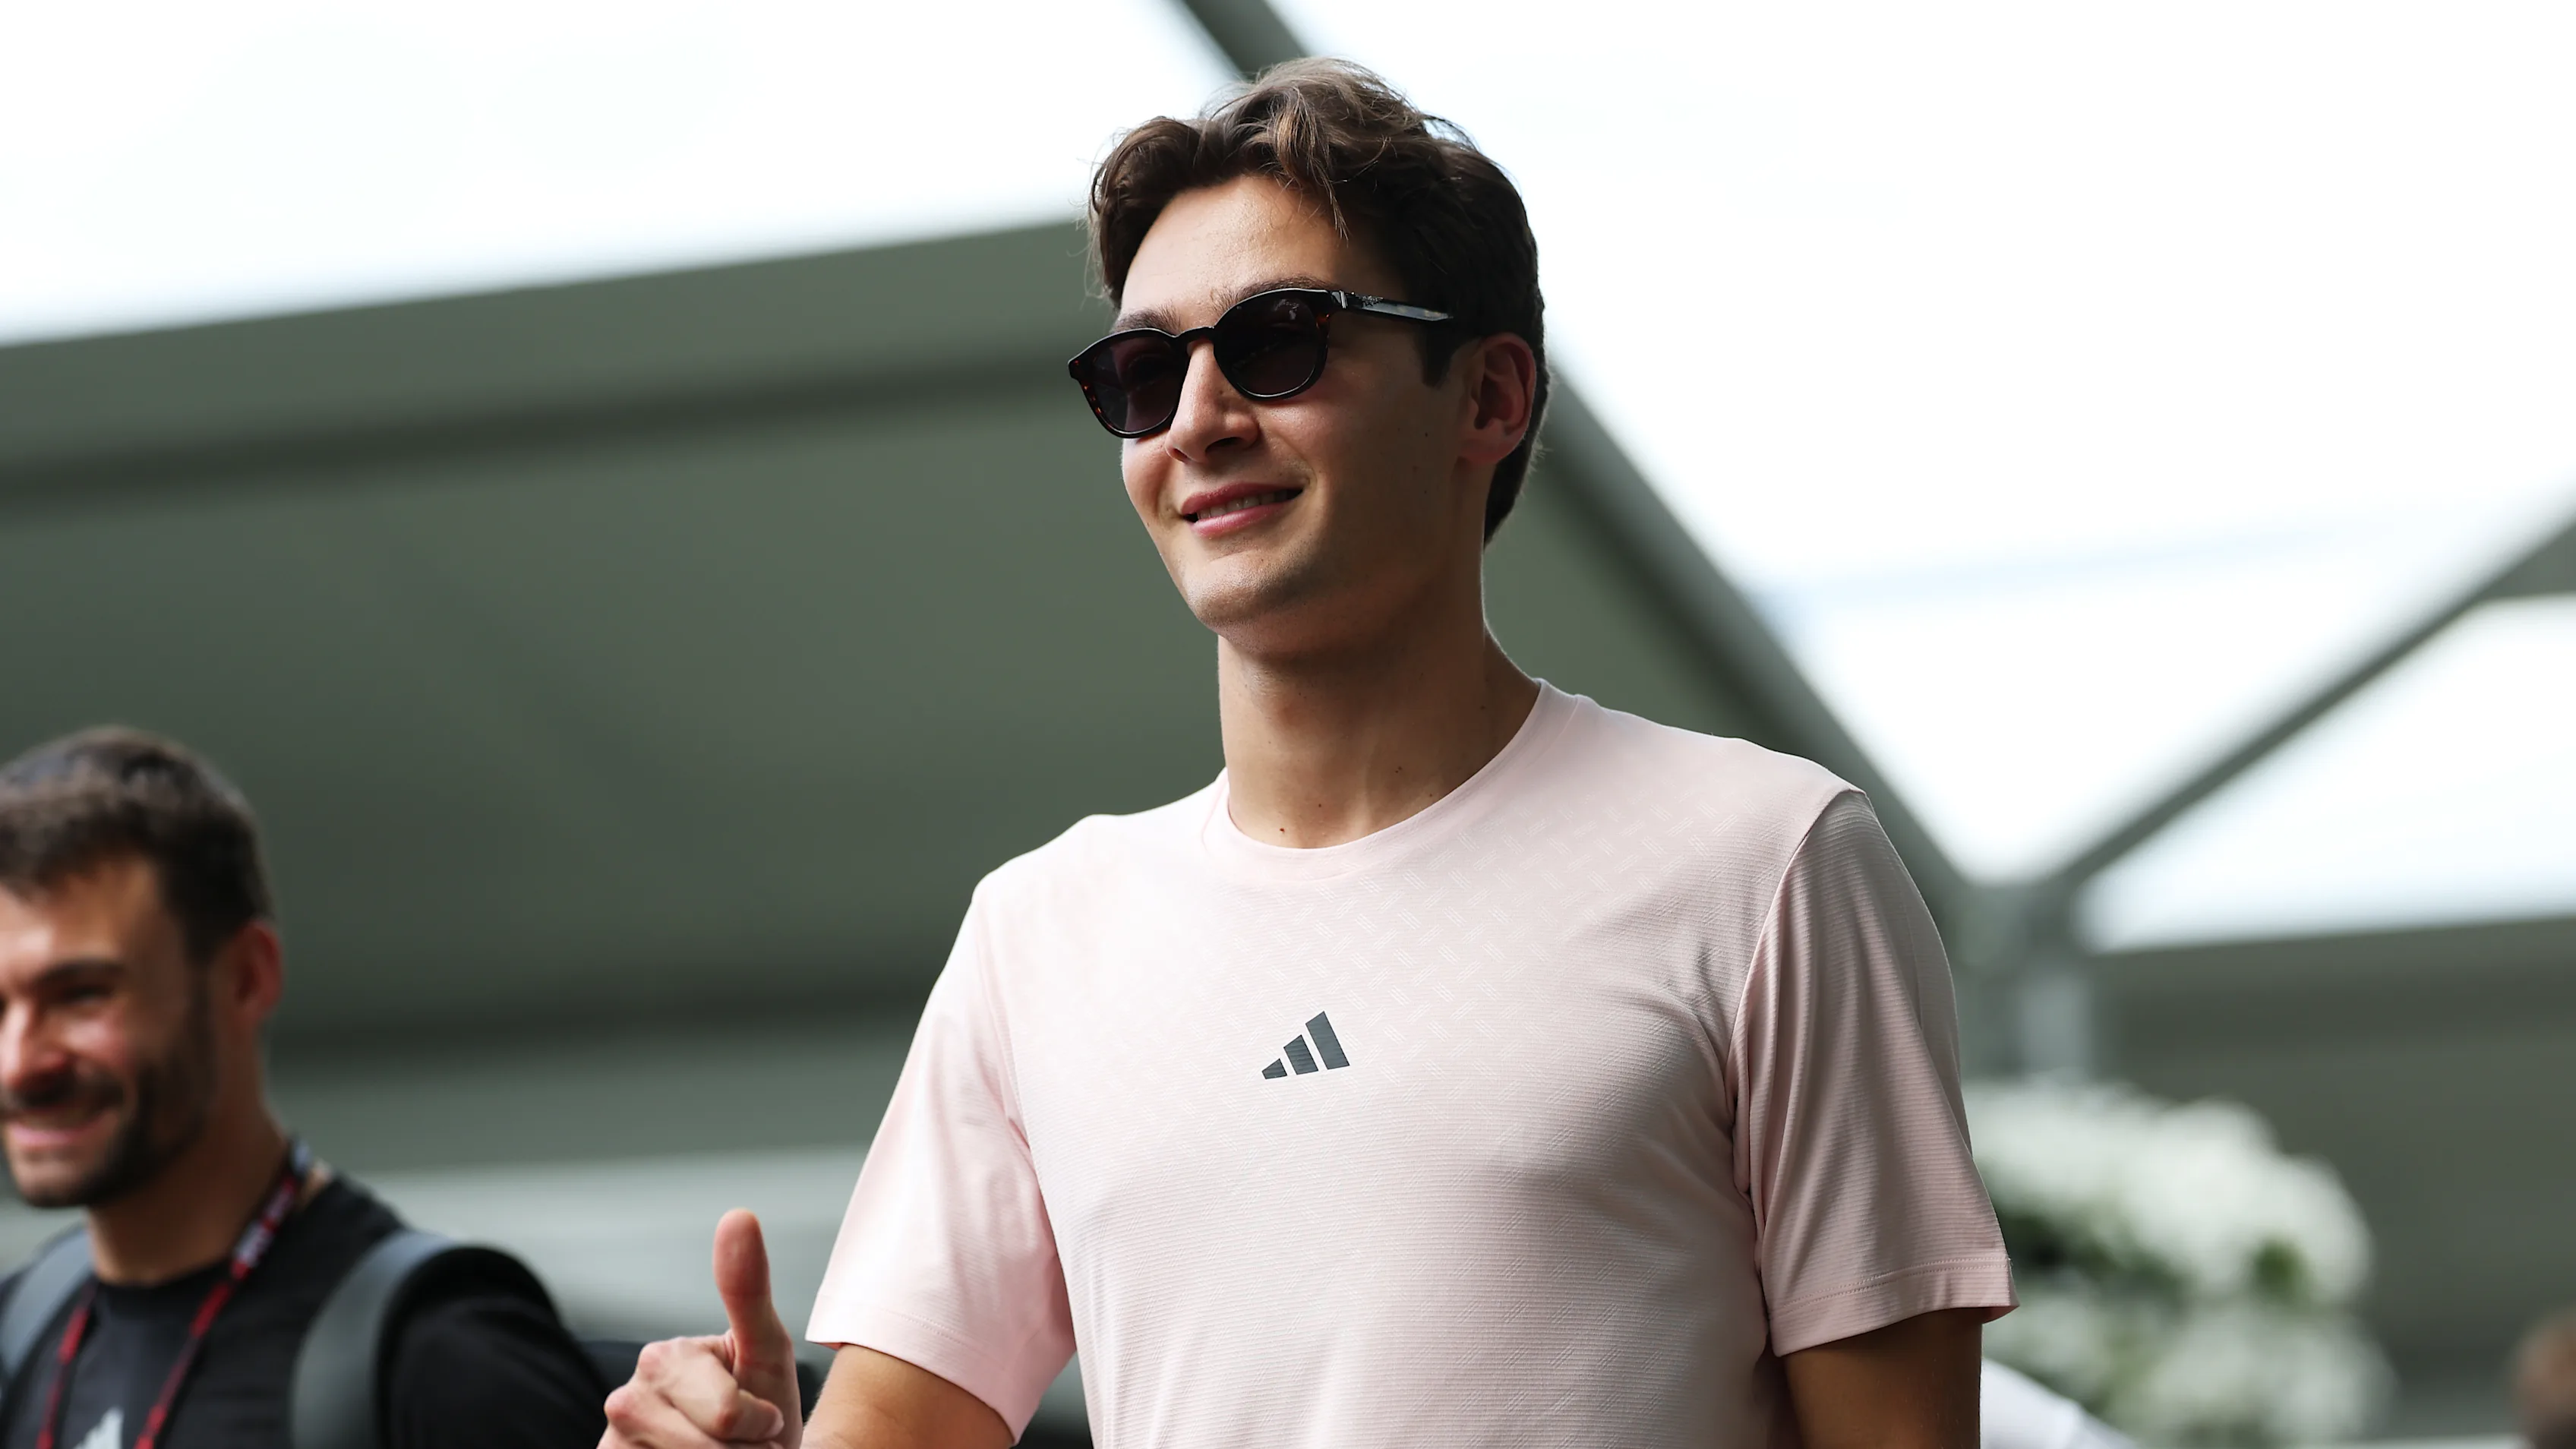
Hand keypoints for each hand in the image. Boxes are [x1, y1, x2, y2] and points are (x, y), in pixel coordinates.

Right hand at [602, 1210, 805, 1447]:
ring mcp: (614, 1444)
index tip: (760, 1415)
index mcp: (660, 1359)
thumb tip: (738, 1215)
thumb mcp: (764, 1349)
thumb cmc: (758, 1407)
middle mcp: (625, 1400)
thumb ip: (747, 1288)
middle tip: (743, 1441)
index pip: (730, 1416)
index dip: (761, 1424)